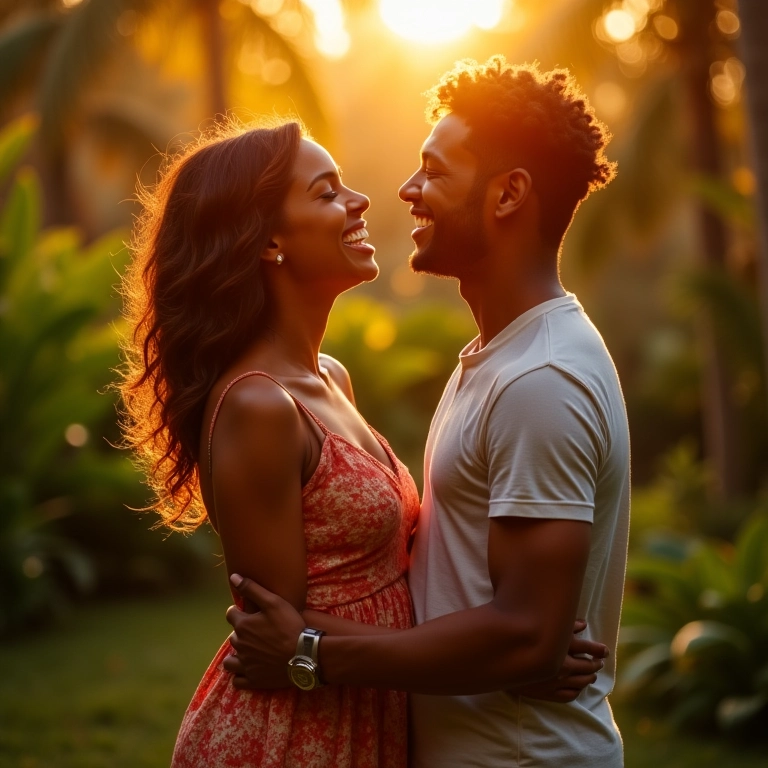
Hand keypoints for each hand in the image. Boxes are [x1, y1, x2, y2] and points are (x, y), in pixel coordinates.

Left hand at [223, 574, 304, 689]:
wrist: (304, 655)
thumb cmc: (290, 626)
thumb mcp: (273, 602)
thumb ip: (251, 589)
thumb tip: (233, 577)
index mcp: (243, 626)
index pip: (231, 615)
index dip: (238, 612)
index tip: (247, 612)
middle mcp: (240, 645)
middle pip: (233, 637)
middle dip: (241, 633)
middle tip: (255, 632)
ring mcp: (246, 665)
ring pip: (230, 661)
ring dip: (235, 656)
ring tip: (247, 652)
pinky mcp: (253, 680)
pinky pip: (237, 680)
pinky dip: (239, 675)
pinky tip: (247, 670)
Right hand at [514, 620, 607, 702]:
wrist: (499, 661)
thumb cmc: (521, 639)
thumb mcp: (542, 628)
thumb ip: (564, 626)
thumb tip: (584, 624)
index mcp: (561, 650)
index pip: (587, 650)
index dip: (598, 650)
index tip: (605, 651)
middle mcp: (562, 667)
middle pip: (586, 668)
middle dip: (595, 664)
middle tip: (600, 662)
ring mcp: (556, 682)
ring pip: (581, 683)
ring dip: (589, 678)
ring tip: (592, 675)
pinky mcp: (548, 694)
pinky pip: (569, 695)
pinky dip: (577, 691)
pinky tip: (578, 687)